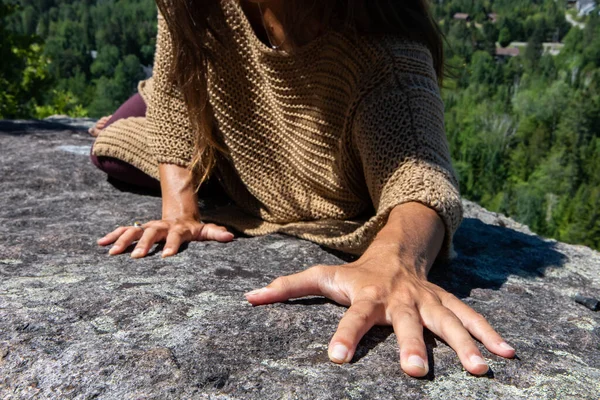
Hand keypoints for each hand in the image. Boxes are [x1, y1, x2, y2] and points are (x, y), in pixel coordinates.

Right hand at [98, 217, 233, 257]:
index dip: (171, 245)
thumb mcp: (206, 230)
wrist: (179, 214)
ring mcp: (148, 226)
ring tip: (111, 253)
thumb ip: (216, 233)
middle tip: (135, 257)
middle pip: (150, 233)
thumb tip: (231, 237)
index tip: (166, 257)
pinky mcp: (138, 228)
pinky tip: (100, 244)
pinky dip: (112, 236)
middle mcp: (160, 226)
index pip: (175, 236)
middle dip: (143, 244)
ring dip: (122, 241)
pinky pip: (123, 230)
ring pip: (133, 231)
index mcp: (177, 228)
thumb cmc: (193, 229)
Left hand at [244, 248, 515, 376]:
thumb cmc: (353, 275)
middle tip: (415, 371)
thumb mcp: (321, 277)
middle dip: (411, 345)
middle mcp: (399, 299)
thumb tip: (249, 297)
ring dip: (464, 344)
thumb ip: (288, 287)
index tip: (337, 358)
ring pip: (447, 321)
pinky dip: (490, 334)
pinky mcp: (446, 302)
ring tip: (482, 369)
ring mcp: (426, 301)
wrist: (394, 253)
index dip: (344, 336)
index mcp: (366, 296)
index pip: (352, 317)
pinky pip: (471, 317)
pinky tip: (508, 355)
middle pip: (405, 322)